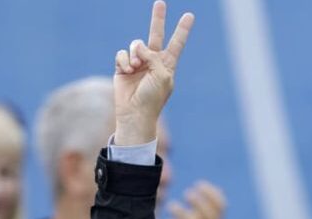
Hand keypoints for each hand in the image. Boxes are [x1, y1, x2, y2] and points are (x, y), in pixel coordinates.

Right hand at [112, 1, 194, 144]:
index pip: (177, 43)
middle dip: (157, 19)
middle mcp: (153, 61)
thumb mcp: (162, 75)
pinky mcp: (122, 67)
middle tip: (160, 2)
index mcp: (167, 65)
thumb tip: (138, 47)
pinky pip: (122, 54)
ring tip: (135, 68)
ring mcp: (137, 63)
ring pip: (136, 44)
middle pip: (156, 35)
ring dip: (135, 54)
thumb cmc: (153, 98)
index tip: (189, 16)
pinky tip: (127, 70)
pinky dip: (124, 60)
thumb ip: (154, 56)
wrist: (135, 113)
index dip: (182, 30)